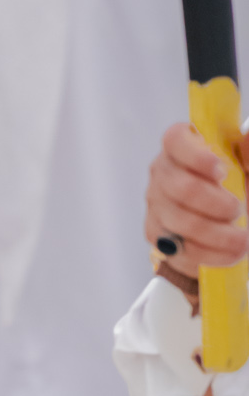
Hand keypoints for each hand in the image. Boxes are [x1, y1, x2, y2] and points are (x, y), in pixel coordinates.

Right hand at [145, 121, 248, 283]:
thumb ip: (248, 153)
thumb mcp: (247, 167)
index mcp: (183, 147)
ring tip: (242, 239)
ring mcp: (156, 205)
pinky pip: (180, 249)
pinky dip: (210, 255)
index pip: (175, 141)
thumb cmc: (237, 187)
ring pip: (181, 222)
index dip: (196, 156)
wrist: (231, 225)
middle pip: (181, 188)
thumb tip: (247, 140)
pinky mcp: (157, 236)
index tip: (221, 171)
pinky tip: (230, 253)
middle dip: (216, 204)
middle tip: (238, 210)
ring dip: (218, 234)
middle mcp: (163, 173)